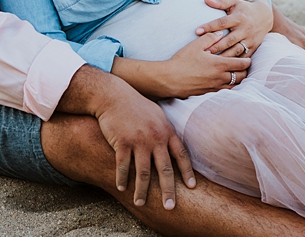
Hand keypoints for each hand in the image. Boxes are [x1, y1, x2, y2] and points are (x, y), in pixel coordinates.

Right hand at [59, 65, 195, 209]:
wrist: (113, 96)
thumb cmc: (135, 105)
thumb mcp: (157, 114)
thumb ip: (166, 130)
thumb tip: (174, 143)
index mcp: (166, 131)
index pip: (181, 155)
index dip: (187, 172)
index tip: (191, 187)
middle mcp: (155, 137)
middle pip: (165, 169)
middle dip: (168, 191)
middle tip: (170, 207)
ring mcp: (139, 141)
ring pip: (144, 173)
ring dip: (142, 191)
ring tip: (140, 203)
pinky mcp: (122, 143)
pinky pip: (123, 166)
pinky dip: (122, 179)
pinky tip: (121, 188)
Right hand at [159, 32, 250, 97]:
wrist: (170, 79)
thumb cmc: (182, 61)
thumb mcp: (195, 45)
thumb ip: (210, 38)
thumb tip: (220, 33)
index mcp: (219, 64)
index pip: (241, 64)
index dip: (247, 61)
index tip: (247, 58)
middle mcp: (220, 77)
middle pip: (241, 77)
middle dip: (245, 71)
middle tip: (244, 66)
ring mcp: (215, 87)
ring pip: (234, 86)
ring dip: (237, 80)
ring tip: (236, 75)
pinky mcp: (208, 93)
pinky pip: (224, 91)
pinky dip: (228, 87)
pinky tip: (224, 82)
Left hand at [195, 0, 273, 56]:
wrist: (265, 15)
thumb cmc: (244, 8)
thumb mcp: (233, 2)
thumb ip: (220, 2)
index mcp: (238, 18)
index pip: (222, 23)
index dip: (209, 27)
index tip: (197, 31)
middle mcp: (245, 29)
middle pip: (229, 40)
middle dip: (216, 46)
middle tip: (203, 51)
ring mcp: (250, 39)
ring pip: (236, 50)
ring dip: (225, 56)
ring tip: (212, 61)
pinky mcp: (253, 47)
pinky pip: (244, 57)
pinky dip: (235, 62)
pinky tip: (225, 66)